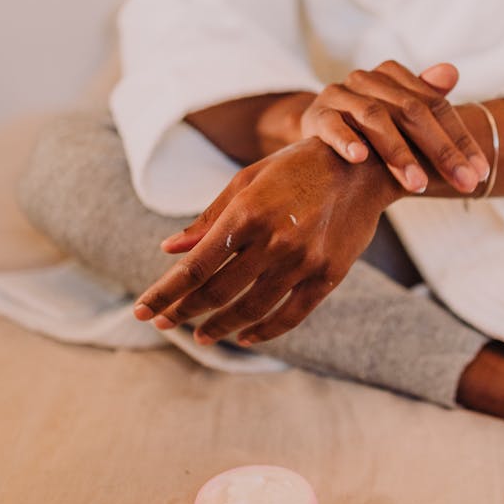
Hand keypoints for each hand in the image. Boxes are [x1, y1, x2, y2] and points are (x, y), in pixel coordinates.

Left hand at [132, 138, 400, 344]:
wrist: (361, 168)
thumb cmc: (294, 170)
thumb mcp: (246, 182)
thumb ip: (208, 218)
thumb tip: (168, 249)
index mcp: (247, 213)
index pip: (196, 266)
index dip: (166, 293)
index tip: (142, 312)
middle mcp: (274, 240)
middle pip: (218, 292)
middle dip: (184, 312)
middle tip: (164, 324)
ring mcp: (303, 261)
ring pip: (251, 309)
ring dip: (220, 327)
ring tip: (202, 336)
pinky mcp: (328, 276)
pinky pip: (290, 316)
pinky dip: (263, 331)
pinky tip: (244, 336)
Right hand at [260, 61, 489, 193]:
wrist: (317, 129)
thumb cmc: (370, 128)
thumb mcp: (401, 117)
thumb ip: (428, 100)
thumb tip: (452, 72)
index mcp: (394, 76)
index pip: (436, 105)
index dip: (460, 139)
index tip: (480, 173)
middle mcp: (368, 79)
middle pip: (411, 111)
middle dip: (441, 150)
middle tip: (462, 183)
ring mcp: (340, 95)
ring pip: (374, 118)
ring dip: (397, 152)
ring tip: (418, 184)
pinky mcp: (316, 115)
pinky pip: (331, 125)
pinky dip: (345, 140)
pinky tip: (360, 159)